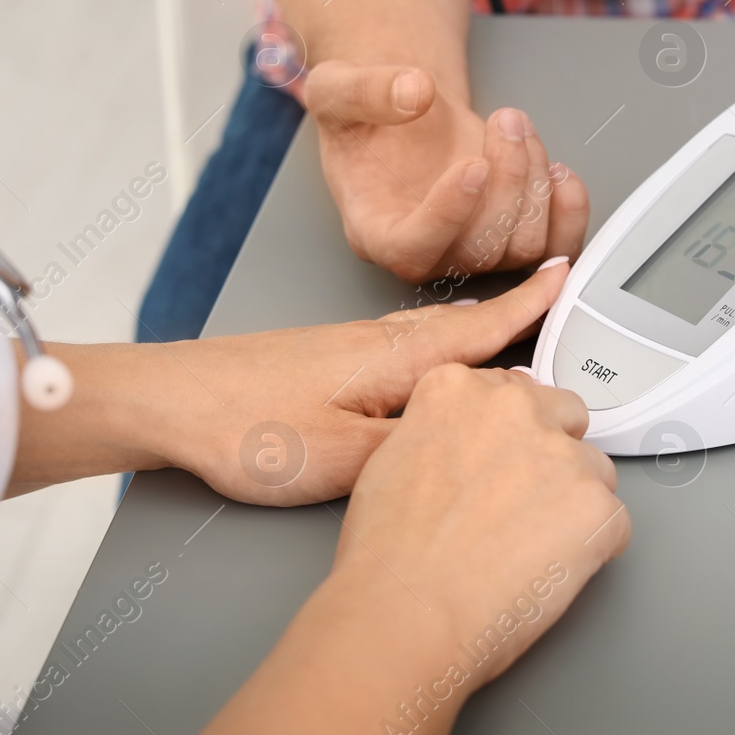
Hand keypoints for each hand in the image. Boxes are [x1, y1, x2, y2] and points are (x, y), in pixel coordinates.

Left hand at [149, 260, 573, 505]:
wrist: (169, 403)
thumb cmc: (245, 427)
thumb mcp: (348, 457)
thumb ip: (416, 444)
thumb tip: (470, 432)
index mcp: (394, 356)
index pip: (480, 326)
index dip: (528, 305)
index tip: (565, 278)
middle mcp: (374, 340)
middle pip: (459, 323)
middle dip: (509, 312)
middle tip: (551, 300)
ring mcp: (345, 347)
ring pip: (427, 334)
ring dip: (470, 329)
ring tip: (502, 331)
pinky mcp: (321, 360)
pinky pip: (398, 346)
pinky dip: (431, 348)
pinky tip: (423, 366)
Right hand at [301, 60, 588, 283]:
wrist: (401, 112)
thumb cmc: (364, 114)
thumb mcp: (338, 87)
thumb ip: (365, 89)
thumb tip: (414, 91)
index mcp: (375, 230)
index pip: (411, 249)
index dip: (448, 215)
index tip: (473, 165)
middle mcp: (427, 251)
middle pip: (479, 250)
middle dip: (506, 180)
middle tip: (505, 121)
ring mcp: (473, 247)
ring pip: (523, 247)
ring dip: (534, 182)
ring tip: (517, 127)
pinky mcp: (509, 234)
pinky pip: (553, 246)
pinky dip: (568, 211)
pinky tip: (556, 170)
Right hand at [332, 363, 630, 690]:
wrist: (405, 614)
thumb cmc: (388, 555)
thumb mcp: (392, 456)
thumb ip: (443, 428)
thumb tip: (474, 433)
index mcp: (458, 389)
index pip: (513, 391)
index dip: (509, 438)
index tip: (499, 466)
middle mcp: (514, 408)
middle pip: (564, 417)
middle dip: (550, 457)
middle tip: (519, 507)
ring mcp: (560, 455)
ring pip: (594, 471)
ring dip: (572, 503)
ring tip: (526, 548)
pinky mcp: (596, 506)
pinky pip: (612, 524)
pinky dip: (592, 549)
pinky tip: (545, 570)